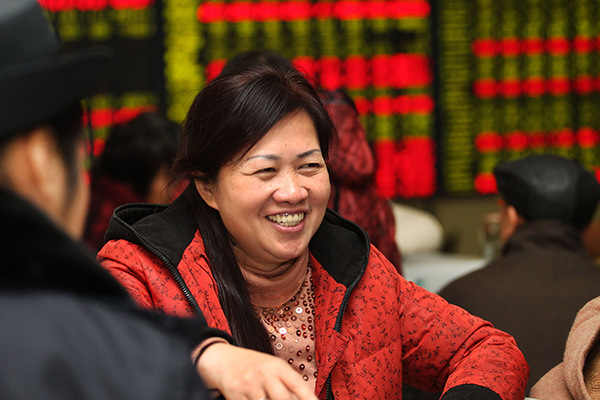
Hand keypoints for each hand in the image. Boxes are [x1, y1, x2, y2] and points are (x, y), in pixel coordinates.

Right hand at [196, 342, 317, 399]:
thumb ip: (286, 383)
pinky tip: (254, 399)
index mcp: (277, 366)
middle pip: (283, 398)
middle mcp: (264, 372)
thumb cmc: (252, 366)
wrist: (223, 359)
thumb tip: (305, 397)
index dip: (309, 398)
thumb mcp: (271, 367)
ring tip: (265, 397)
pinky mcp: (235, 392)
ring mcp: (249, 383)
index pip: (298, 386)